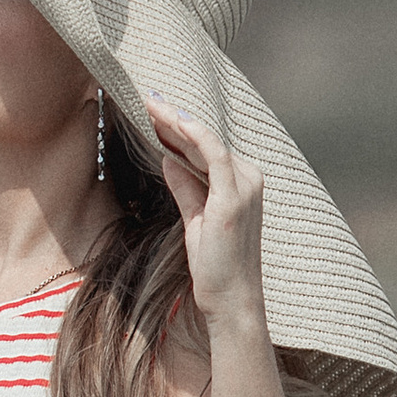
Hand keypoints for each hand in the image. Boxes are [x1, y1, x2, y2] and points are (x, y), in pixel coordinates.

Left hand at [146, 101, 267, 327]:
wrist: (231, 300)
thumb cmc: (215, 265)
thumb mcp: (195, 219)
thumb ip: (186, 187)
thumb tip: (168, 158)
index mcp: (241, 183)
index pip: (206, 146)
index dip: (179, 127)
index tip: (154, 111)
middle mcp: (249, 179)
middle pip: (206, 138)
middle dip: (174, 117)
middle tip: (147, 96)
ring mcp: (245, 186)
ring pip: (207, 140)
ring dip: (177, 120)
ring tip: (151, 102)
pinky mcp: (234, 197)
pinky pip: (214, 154)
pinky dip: (194, 134)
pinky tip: (173, 121)